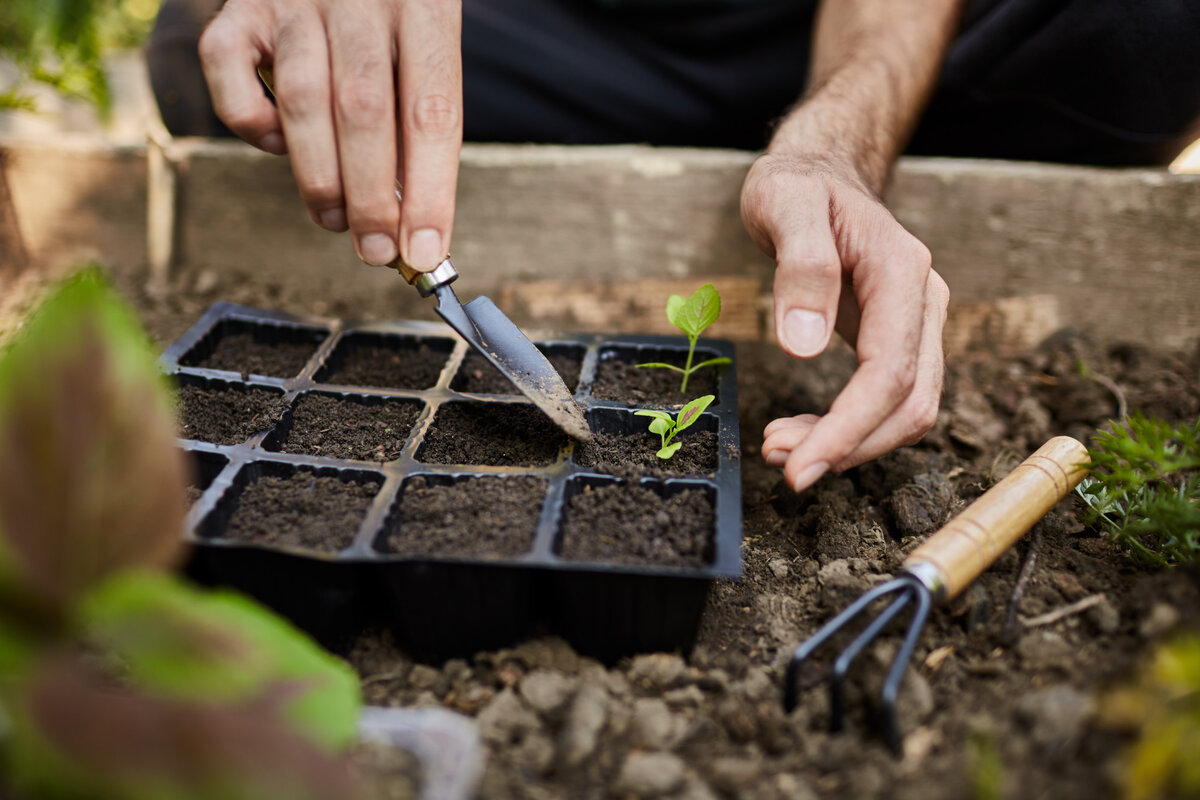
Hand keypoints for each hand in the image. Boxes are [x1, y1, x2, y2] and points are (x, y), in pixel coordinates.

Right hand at [198, 0, 461, 270]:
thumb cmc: (387, 6)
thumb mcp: (423, 40)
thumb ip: (415, 115)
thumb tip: (413, 219)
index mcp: (425, 4)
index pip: (433, 113)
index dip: (430, 192)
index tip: (426, 252)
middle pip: (365, 112)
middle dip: (371, 199)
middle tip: (376, 252)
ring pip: (302, 101)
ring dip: (319, 178)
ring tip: (334, 220)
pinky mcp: (241, 5)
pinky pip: (230, 74)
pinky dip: (254, 124)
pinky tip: (279, 144)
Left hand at [742, 153, 947, 491]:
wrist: (820, 171)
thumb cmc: (798, 184)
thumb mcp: (783, 205)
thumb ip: (800, 268)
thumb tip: (804, 347)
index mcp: (901, 271)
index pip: (889, 372)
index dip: (848, 429)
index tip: (799, 466)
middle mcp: (923, 301)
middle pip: (909, 402)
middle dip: (847, 446)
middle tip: (782, 467)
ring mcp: (916, 322)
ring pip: (906, 409)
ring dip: (849, 443)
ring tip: (780, 448)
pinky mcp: (897, 338)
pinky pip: (887, 399)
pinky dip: (848, 427)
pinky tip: (801, 431)